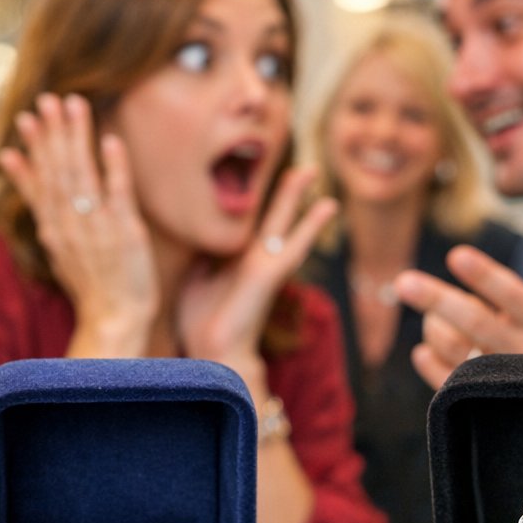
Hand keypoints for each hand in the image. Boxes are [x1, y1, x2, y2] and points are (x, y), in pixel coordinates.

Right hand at [0, 94, 157, 354]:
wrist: (113, 320)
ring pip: (83, 175)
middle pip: (59, 171)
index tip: (27, 117)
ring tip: (74, 106)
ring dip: (78, 139)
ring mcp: (98, 227)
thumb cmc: (90, 282)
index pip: (41, 180)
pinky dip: (115, 167)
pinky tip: (112, 140)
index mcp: (54, 226)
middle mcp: (71, 224)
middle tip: (48, 99)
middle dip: (53, 133)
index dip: (35, 147)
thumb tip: (15, 161)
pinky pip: (119, 194)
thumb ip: (38, 202)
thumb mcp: (55, 242)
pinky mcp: (125, 233)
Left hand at [176, 166, 336, 379]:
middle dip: (286, 195)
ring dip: (296, 198)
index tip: (255, 182)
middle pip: (273, 220)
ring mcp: (266, 266)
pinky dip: (312, 225)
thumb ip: (202, 260)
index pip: (250, 227)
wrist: (214, 353)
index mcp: (238, 263)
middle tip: (301, 169)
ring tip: (311, 172)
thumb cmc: (204, 325)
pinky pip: (296, 244)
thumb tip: (199, 242)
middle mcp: (256, 261)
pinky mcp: (271, 273)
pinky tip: (327, 206)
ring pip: (284, 224)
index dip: (253, 206)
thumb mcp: (195, 282)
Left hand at [395, 232, 522, 388]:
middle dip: (438, 300)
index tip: (457, 255)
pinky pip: (448, 384)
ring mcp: (505, 383)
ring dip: (434, 328)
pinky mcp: (487, 404)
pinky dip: (430, 364)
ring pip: (456, 351)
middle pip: (476, 323)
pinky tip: (424, 349)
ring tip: (432, 316)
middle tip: (403, 281)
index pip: (514, 295)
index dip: (485, 277)